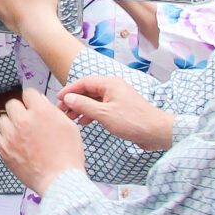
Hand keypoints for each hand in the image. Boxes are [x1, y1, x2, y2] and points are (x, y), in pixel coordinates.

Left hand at [0, 92, 85, 194]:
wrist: (60, 180)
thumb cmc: (68, 156)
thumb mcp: (68, 126)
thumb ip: (52, 111)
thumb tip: (41, 102)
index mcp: (41, 111)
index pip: (28, 93)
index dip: (32, 101)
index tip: (32, 107)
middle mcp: (24, 120)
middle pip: (12, 104)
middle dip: (20, 112)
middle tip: (27, 123)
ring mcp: (11, 134)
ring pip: (3, 120)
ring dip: (10, 126)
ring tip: (21, 137)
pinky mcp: (3, 149)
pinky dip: (1, 138)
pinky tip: (11, 143)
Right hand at [58, 75, 175, 151]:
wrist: (156, 132)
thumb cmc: (133, 121)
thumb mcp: (104, 114)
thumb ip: (84, 105)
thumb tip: (68, 98)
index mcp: (110, 84)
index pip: (84, 82)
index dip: (69, 90)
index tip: (58, 99)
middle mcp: (114, 88)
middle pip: (88, 91)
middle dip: (74, 100)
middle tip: (62, 111)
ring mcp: (118, 98)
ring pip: (94, 100)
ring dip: (82, 108)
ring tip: (71, 118)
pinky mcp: (121, 109)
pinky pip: (102, 107)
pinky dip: (92, 113)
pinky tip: (85, 122)